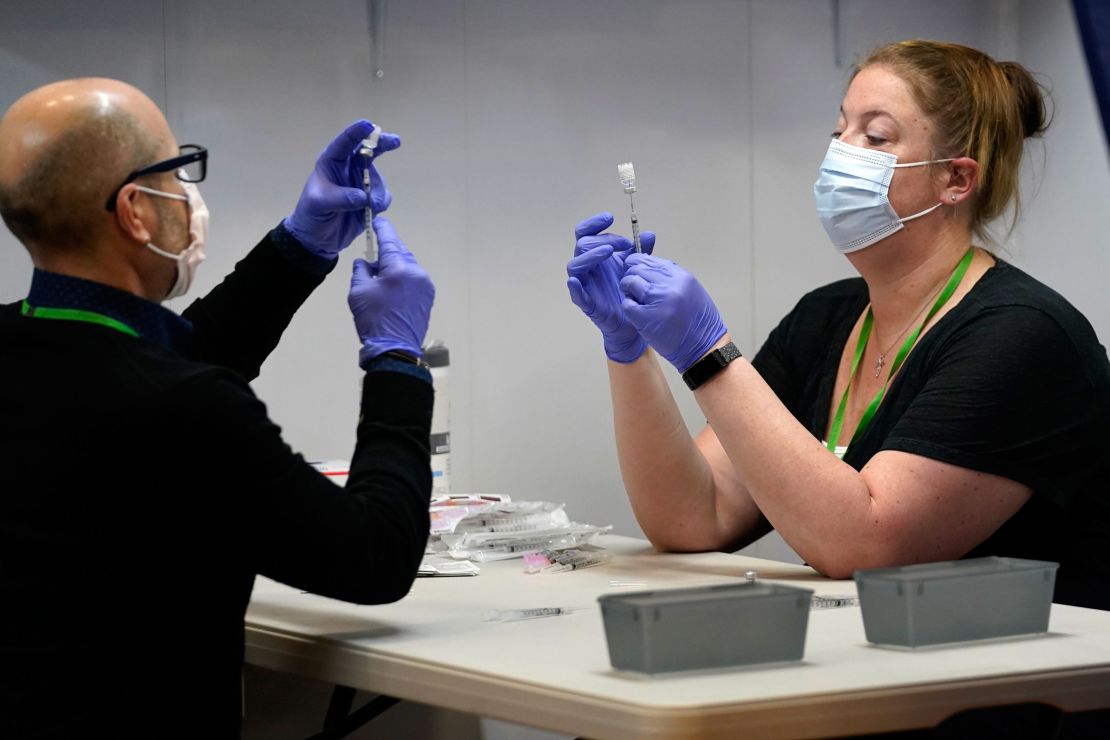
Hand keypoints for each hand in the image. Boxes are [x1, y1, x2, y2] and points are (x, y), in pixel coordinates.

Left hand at [284, 119, 400, 258]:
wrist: (318, 239)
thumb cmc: (311, 214)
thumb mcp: (319, 204)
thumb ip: (340, 198)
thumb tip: (363, 197)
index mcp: (331, 162)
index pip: (345, 142)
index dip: (357, 132)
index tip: (370, 126)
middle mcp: (348, 168)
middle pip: (369, 150)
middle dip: (383, 144)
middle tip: (395, 142)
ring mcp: (361, 183)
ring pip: (378, 179)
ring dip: (378, 191)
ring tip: (372, 207)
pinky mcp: (370, 199)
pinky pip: (383, 196)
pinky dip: (382, 202)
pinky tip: (373, 212)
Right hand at [348, 217, 434, 366]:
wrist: (395, 350)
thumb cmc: (374, 320)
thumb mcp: (358, 291)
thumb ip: (361, 270)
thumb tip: (366, 262)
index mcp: (400, 268)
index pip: (390, 240)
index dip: (382, 228)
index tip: (376, 220)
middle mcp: (417, 273)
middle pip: (400, 253)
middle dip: (387, 252)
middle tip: (373, 257)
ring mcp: (426, 286)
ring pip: (408, 266)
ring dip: (395, 266)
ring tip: (380, 278)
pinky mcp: (428, 298)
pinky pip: (414, 280)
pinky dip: (403, 278)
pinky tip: (392, 289)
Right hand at [566, 212, 655, 362]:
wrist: (634, 320)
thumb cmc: (630, 290)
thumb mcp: (638, 267)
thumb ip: (642, 251)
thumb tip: (648, 234)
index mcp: (596, 255)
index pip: (586, 233)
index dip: (594, 223)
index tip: (610, 218)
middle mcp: (588, 267)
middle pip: (582, 244)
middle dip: (603, 239)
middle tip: (625, 243)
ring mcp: (585, 284)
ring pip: (575, 265)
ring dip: (591, 255)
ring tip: (609, 251)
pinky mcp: (586, 303)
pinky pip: (575, 294)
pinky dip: (574, 287)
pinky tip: (576, 281)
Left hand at [619, 255, 725, 372]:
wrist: (704, 349)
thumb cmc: (699, 323)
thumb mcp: (692, 291)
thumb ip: (673, 278)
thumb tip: (653, 268)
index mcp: (682, 277)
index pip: (652, 261)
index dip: (640, 262)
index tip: (635, 267)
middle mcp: (670, 286)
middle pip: (639, 268)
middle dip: (632, 274)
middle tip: (632, 285)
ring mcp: (657, 301)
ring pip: (630, 282)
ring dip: (628, 289)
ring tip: (634, 298)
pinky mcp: (646, 318)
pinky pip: (627, 304)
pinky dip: (628, 306)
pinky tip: (635, 312)